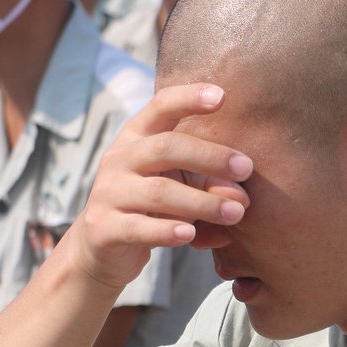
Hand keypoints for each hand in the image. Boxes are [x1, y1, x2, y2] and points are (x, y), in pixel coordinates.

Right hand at [67, 83, 252, 289]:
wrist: (100, 250)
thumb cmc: (148, 212)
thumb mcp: (179, 191)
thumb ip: (209, 187)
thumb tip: (242, 197)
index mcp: (136, 139)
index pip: (160, 107)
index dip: (188, 98)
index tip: (222, 96)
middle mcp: (119, 159)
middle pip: (166, 147)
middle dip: (210, 156)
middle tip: (246, 169)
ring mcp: (108, 193)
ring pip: (158, 191)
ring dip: (202, 202)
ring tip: (235, 213)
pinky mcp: (104, 228)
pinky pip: (140, 228)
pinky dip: (167, 231)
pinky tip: (190, 234)